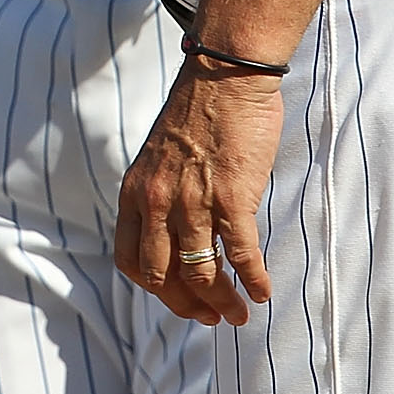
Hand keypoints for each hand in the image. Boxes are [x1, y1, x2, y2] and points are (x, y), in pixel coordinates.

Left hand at [117, 58, 283, 323]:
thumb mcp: (159, 157)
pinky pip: (240, 254)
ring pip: (201, 273)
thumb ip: (160, 194)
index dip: (155, 290)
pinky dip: (252, 280)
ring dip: (222, 303)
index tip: (178, 300)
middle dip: (187, 305)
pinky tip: (262, 291)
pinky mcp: (231, 197)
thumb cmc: (197, 114)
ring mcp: (193, 201)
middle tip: (211, 317)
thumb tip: (175, 233)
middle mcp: (157, 202)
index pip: (131, 261)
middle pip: (162, 276)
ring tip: (239, 315)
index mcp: (135, 192)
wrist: (223, 76)